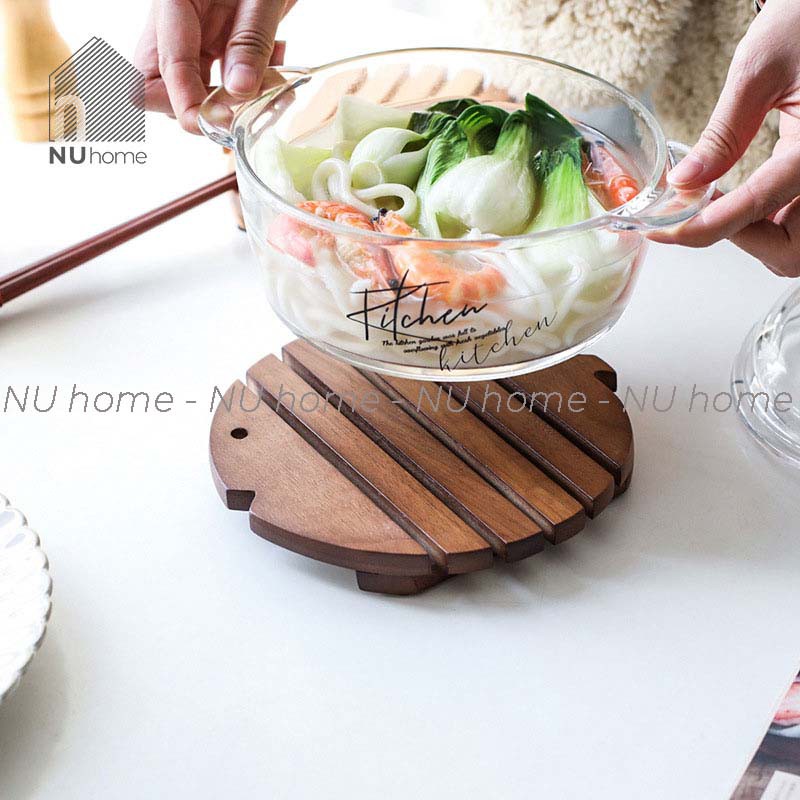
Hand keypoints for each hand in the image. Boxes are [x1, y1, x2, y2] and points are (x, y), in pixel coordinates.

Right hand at [134, 0, 293, 133]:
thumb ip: (250, 42)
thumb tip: (239, 91)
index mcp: (173, 2)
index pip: (165, 67)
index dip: (185, 103)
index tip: (213, 125)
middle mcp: (176, 22)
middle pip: (157, 84)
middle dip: (195, 107)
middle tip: (237, 110)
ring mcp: (194, 34)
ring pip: (189, 87)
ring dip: (228, 101)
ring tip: (270, 80)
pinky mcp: (215, 43)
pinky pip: (219, 80)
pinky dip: (248, 86)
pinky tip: (275, 62)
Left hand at [658, 0, 799, 275]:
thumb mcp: (761, 69)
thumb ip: (724, 133)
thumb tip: (684, 182)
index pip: (759, 203)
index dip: (709, 225)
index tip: (668, 231)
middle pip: (787, 246)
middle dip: (736, 239)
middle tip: (683, 222)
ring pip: (790, 239)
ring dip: (747, 234)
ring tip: (699, 208)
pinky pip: (793, 217)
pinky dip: (759, 219)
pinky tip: (725, 202)